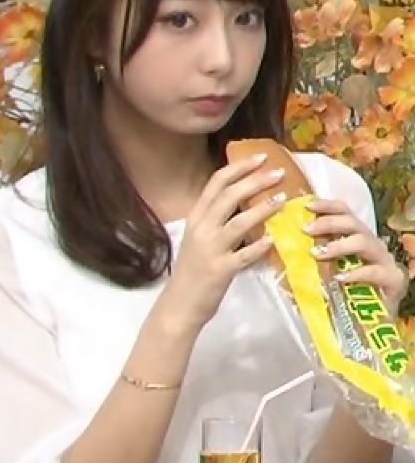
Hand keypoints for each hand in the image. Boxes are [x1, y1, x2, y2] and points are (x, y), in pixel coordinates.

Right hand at [162, 154, 285, 328]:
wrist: (179, 305)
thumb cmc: (192, 271)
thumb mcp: (198, 239)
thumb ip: (216, 220)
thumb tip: (245, 201)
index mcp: (196, 217)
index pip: (216, 183)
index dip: (239, 167)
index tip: (260, 157)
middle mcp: (201, 229)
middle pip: (229, 196)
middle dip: (255, 181)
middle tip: (278, 172)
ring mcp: (211, 249)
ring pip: (238, 222)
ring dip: (262, 208)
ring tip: (283, 199)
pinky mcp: (221, 270)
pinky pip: (244, 255)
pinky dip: (259, 245)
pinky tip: (274, 239)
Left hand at [304, 198, 406, 312]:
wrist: (378, 318)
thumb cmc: (350, 291)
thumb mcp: (332, 269)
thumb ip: (319, 254)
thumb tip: (291, 242)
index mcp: (357, 237)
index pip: (345, 212)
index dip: (327, 205)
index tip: (307, 205)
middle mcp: (372, 244)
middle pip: (353, 223)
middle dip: (329, 223)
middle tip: (306, 229)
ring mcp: (384, 261)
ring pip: (364, 242)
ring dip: (339, 245)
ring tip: (318, 254)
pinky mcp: (392, 280)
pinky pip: (374, 271)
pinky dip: (355, 273)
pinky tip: (339, 278)